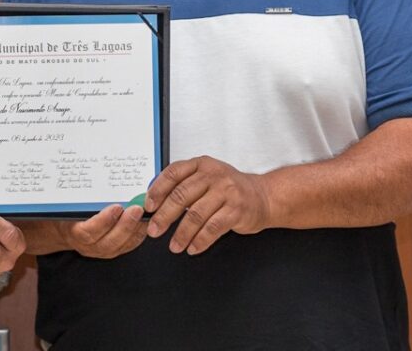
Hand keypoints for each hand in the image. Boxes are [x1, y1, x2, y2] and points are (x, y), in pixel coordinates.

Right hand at [20, 203, 146, 257]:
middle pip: (109, 242)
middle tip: (137, 208)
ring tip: (144, 213)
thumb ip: (78, 196)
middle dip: (125, 225)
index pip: (89, 232)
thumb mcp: (68, 202)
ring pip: (121, 245)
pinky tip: (145, 221)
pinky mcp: (114, 251)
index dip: (103, 221)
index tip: (116, 207)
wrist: (65, 228)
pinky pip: (129, 245)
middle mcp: (88, 246)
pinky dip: (138, 233)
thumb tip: (93, 175)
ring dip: (135, 229)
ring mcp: (102, 251)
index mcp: (73, 232)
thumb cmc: (67, 210)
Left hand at [144, 156, 269, 253]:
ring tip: (174, 245)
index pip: (173, 173)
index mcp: (201, 164)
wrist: (263, 196)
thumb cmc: (229, 189)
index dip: (157, 190)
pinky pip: (213, 228)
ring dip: (182, 233)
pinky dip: (200, 240)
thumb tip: (154, 201)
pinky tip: (193, 248)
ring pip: (196, 215)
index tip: (148, 206)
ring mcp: (226, 192)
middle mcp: (213, 175)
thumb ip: (183, 185)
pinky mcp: (236, 210)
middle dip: (164, 216)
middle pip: (181, 196)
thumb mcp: (206, 178)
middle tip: (154, 230)